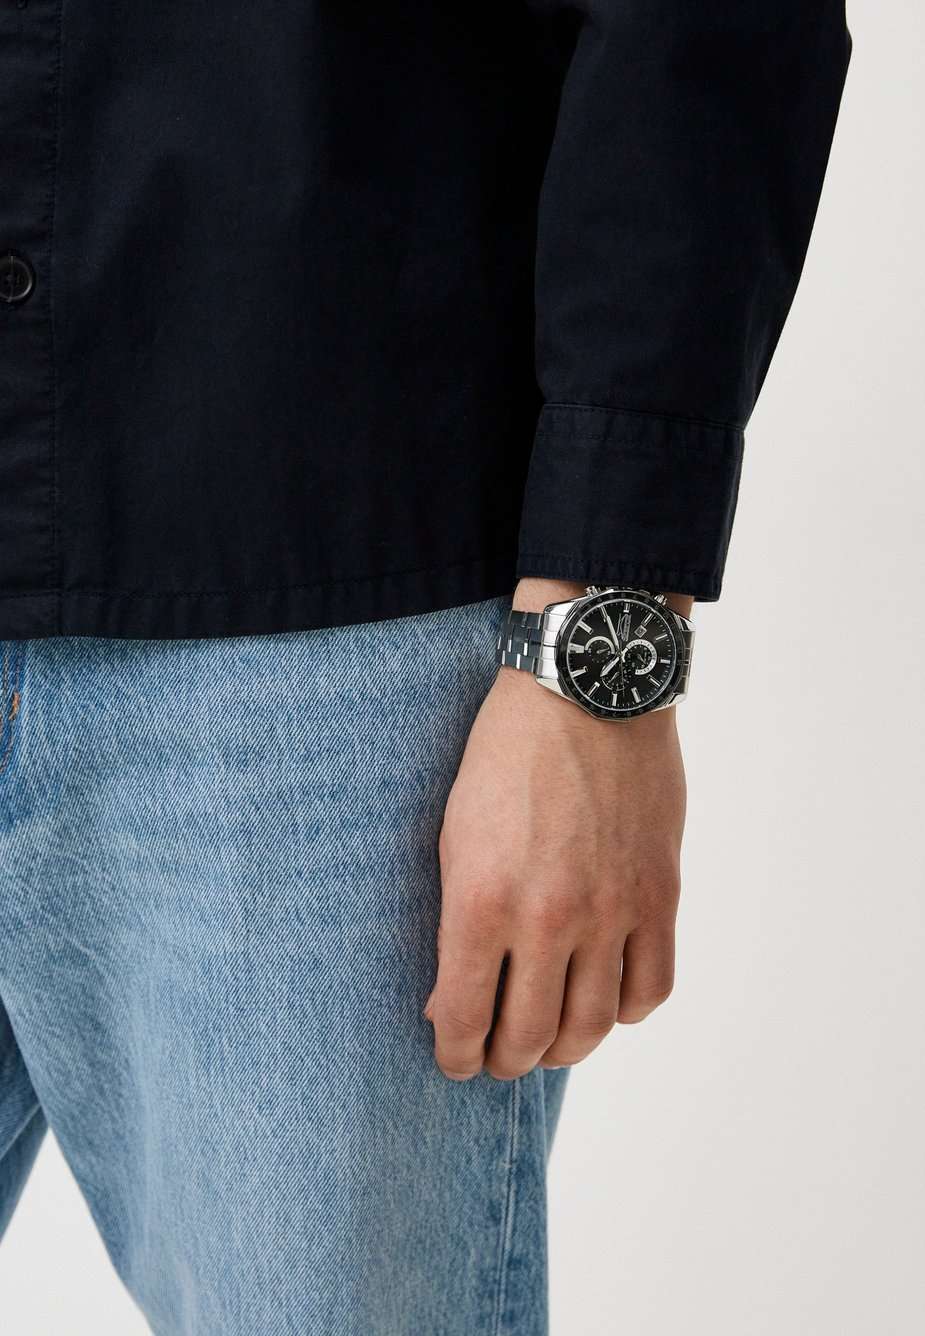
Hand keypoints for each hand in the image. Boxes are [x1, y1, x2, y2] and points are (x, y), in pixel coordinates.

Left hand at [425, 578, 688, 1080]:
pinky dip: (626, 1010)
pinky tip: (605, 998)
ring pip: (592, 1027)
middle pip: (528, 1037)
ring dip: (564, 1049)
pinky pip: (651, 988)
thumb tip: (454, 995)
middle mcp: (548, 918)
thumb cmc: (504, 755)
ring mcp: (611, 910)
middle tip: (498, 1056)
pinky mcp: (659, 894)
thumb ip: (457, 920)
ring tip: (549, 1041)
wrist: (585, 691)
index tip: (455, 1058)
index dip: (456, 1055)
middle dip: (505, 1060)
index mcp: (481, 901)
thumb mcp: (453, 834)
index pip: (464, 1020)